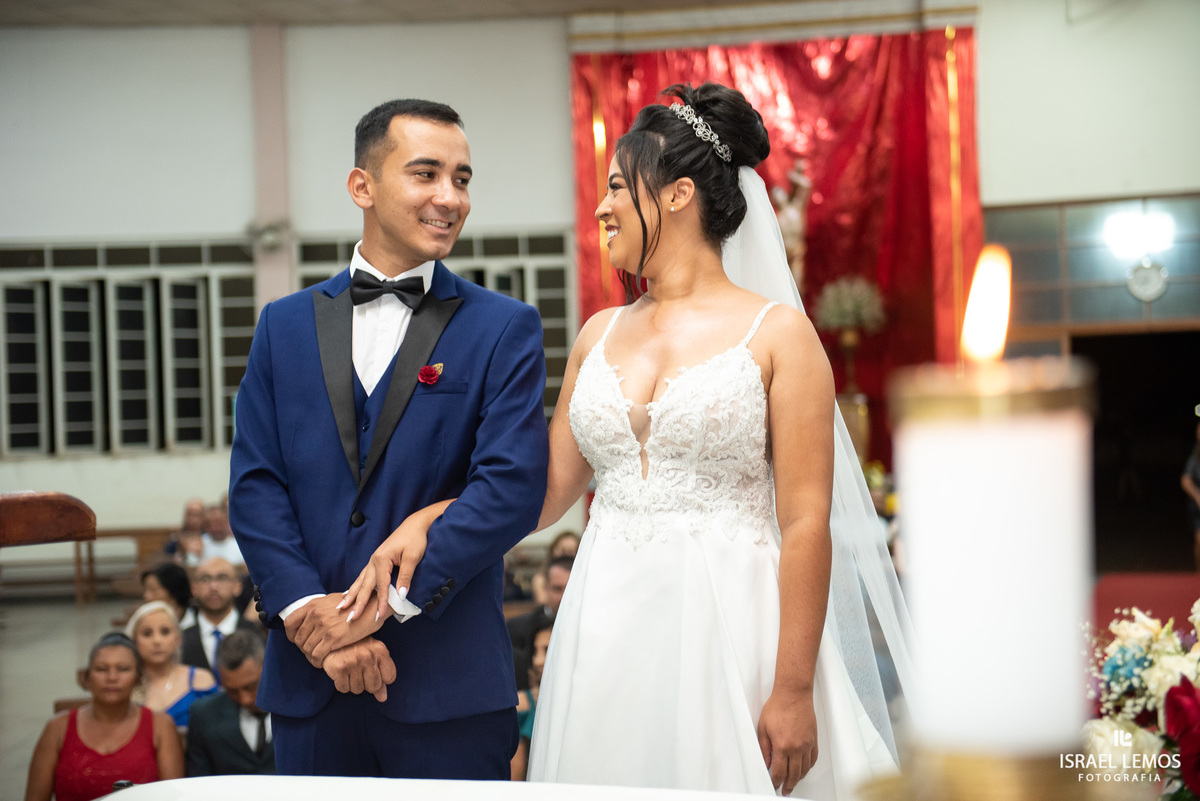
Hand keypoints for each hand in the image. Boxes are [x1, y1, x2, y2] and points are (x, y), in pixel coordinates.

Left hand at [284, 592, 384, 667]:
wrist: (373, 607)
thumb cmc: (356, 604)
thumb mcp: (333, 600)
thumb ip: (319, 609)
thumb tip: (309, 618)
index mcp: (313, 605)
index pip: (290, 622)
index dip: (291, 635)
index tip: (297, 640)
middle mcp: (315, 614)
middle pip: (298, 639)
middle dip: (303, 648)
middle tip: (312, 652)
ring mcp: (323, 626)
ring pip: (306, 649)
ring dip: (310, 657)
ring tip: (318, 658)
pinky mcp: (333, 638)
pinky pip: (317, 655)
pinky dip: (317, 662)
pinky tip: (323, 662)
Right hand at [322, 636, 396, 702]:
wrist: (333, 638)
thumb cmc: (356, 647)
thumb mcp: (373, 655)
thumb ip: (381, 676)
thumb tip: (382, 698)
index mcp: (380, 650)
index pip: (390, 678)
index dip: (382, 679)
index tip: (374, 673)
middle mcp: (368, 656)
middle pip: (374, 687)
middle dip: (367, 684)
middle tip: (360, 672)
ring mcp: (354, 662)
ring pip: (358, 690)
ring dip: (353, 684)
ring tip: (350, 670)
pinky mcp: (339, 668)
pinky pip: (344, 689)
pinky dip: (341, 684)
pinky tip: (341, 672)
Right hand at [343, 502, 449, 623]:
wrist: (415, 525)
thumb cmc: (415, 539)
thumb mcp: (413, 557)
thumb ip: (406, 576)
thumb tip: (401, 595)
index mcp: (382, 559)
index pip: (381, 586)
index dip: (381, 602)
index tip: (379, 616)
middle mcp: (374, 560)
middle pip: (365, 585)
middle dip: (357, 602)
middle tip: (350, 617)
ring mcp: (373, 560)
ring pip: (360, 580)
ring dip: (352, 594)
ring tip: (342, 605)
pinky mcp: (376, 561)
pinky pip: (364, 576)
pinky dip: (357, 586)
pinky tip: (352, 592)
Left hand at [757, 686, 817, 795]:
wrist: (793, 694)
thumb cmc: (777, 707)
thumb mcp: (763, 728)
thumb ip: (764, 749)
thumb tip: (765, 764)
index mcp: (782, 746)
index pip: (779, 772)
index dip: (776, 782)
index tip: (775, 785)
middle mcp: (797, 748)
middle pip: (794, 774)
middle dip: (788, 785)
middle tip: (785, 790)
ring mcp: (807, 744)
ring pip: (804, 769)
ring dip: (798, 778)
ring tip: (793, 782)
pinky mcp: (814, 740)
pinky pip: (813, 759)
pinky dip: (808, 767)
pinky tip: (803, 769)